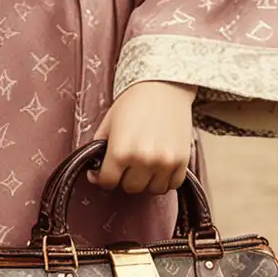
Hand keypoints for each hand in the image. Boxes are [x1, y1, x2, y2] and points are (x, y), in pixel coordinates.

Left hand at [85, 80, 196, 195]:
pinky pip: (172, 185)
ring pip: (152, 190)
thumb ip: (99, 149)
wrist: (163, 86)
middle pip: (130, 188)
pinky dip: (165, 178)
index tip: (106, 171)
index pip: (107, 182)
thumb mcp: (108, 123)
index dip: (103, 177)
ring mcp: (165, 162)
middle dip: (125, 177)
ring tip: (144, 163)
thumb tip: (95, 172)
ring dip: (146, 180)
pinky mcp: (182, 161)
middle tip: (127, 163)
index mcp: (120, 151)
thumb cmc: (134, 102)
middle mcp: (143, 160)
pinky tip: (159, 164)